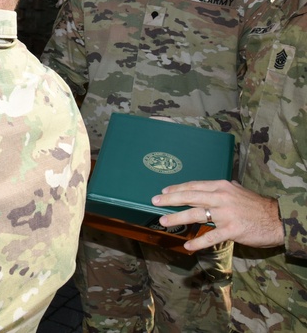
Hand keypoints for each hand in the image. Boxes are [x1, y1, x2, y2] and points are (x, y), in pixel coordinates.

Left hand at [152, 179, 284, 251]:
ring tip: (163, 221)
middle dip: (169, 199)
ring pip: (195, 215)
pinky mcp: (232, 230)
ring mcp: (225, 214)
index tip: (163, 192)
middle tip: (154, 202)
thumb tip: (211, 186)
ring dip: (177, 218)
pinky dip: (198, 242)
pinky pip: (210, 236)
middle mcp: (221, 197)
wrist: (278, 219)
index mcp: (221, 186)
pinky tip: (188, 246)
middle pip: (189, 196)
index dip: (177, 189)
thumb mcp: (239, 190)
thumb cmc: (257, 205)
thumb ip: (224, 188)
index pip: (194, 186)